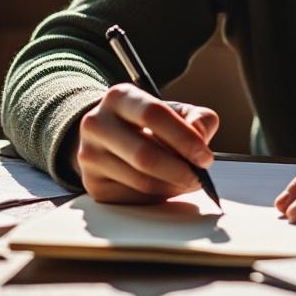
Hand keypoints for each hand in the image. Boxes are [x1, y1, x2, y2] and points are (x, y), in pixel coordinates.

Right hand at [73, 83, 219, 203]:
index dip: (184, 139)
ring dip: (172, 187)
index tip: (205, 157)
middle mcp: (97, 124)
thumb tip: (201, 135)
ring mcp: (90, 155)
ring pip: (141, 181)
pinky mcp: (93, 184)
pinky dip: (157, 197)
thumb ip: (197, 117)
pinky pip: (133, 198)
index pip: (153, 116)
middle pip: (144, 155)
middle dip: (180, 170)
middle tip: (199, 177)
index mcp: (119, 97)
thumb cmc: (146, 123)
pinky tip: (165, 186)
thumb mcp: (174, 111)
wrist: (108, 135)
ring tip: (185, 181)